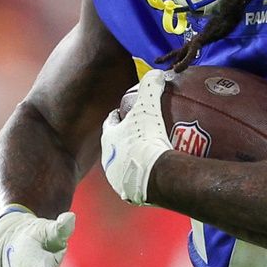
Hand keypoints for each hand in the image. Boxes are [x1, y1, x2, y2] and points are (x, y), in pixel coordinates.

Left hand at [100, 70, 171, 205]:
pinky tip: (154, 174)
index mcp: (109, 138)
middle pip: (115, 145)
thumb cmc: (147, 140)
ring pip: (123, 165)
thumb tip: (157, 73)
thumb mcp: (149, 108)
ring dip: (131, 160)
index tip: (125, 113)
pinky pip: (135, 183)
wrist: (154, 176)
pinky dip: (142, 177)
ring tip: (148, 155)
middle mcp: (109, 159)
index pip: (110, 122)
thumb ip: (151, 88)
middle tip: (138, 134)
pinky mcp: (129, 193)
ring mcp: (117, 179)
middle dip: (123, 139)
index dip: (117, 116)